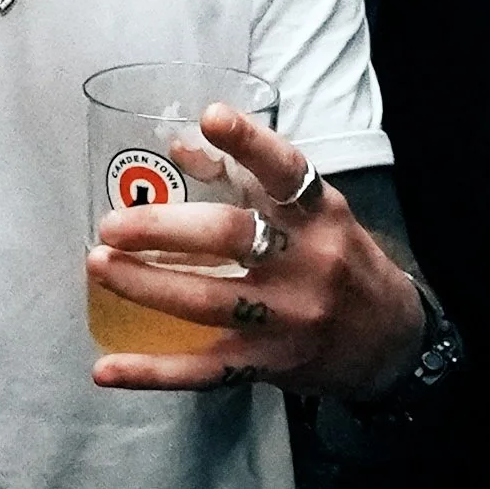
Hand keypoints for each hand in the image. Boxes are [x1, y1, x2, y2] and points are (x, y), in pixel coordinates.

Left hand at [88, 105, 423, 396]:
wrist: (391, 341)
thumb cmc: (337, 258)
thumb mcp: (310, 210)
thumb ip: (246, 176)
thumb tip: (176, 144)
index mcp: (318, 214)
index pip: (286, 171)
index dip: (250, 142)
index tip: (212, 116)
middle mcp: (307, 263)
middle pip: (231, 238)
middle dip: (164, 229)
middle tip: (112, 223)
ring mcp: (287, 319)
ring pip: (206, 302)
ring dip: (144, 284)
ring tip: (99, 264)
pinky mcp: (269, 365)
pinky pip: (203, 371)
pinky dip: (151, 372)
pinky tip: (106, 368)